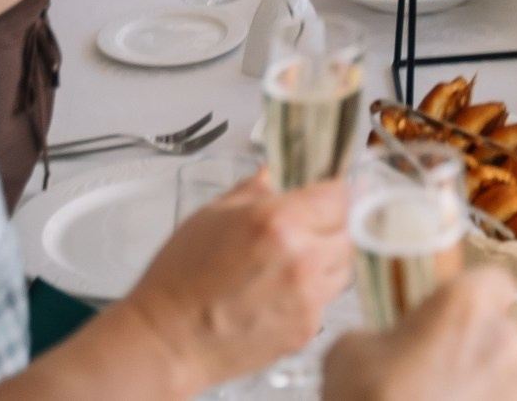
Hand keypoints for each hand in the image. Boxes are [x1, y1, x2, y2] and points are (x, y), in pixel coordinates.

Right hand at [121, 173, 353, 393]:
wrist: (166, 341)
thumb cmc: (178, 280)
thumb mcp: (211, 215)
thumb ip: (253, 191)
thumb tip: (275, 174)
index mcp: (280, 221)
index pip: (339, 195)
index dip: (338, 190)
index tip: (334, 189)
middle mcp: (303, 258)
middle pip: (350, 230)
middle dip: (335, 223)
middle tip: (314, 223)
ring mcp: (309, 297)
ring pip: (345, 266)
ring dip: (330, 256)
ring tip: (296, 258)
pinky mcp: (306, 329)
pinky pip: (327, 299)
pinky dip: (314, 290)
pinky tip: (284, 289)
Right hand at [323, 267, 516, 400]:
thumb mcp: (348, 351)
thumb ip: (382, 333)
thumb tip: (385, 345)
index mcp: (466, 305)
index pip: (493, 281)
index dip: (472, 295)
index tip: (449, 312)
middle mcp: (503, 339)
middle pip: (498, 329)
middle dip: (471, 344)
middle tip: (431, 366)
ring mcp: (516, 387)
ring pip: (502, 372)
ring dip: (478, 382)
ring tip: (436, 400)